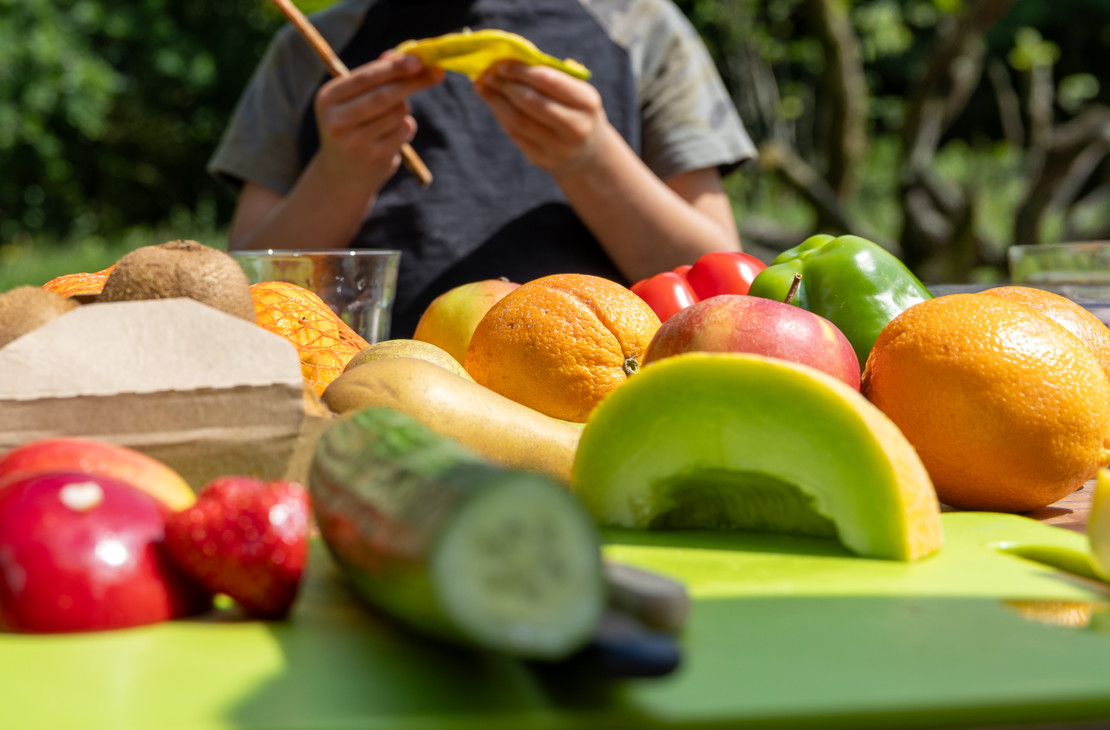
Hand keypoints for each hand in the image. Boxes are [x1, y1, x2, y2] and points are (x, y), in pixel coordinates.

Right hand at [313, 52, 442, 193]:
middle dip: (413, 82)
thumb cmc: (351, 127)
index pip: (366, 78)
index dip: (394, 68)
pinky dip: (406, 126)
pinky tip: (390, 136)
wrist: (342, 177)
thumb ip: (374, 76)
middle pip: (385, 95)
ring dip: (404, 108)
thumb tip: (401, 55)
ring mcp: (357, 142)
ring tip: (390, 117)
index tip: (418, 60)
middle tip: (436, 73)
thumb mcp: (351, 100)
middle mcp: (338, 121)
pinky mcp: (377, 157)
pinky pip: (405, 130)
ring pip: (399, 112)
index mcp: (327, 99)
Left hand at [475, 61, 611, 176]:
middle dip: (506, 86)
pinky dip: (501, 116)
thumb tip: (509, 62)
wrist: (588, 153)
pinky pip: (515, 135)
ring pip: (518, 121)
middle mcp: (576, 127)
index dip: (521, 71)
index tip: (501, 64)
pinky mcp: (542, 160)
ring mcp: (559, 147)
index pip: (549, 81)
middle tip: (488, 74)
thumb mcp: (576, 92)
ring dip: (496, 101)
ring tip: (483, 87)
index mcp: (587, 102)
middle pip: (531, 102)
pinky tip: (493, 103)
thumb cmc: (577, 111)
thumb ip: (549, 76)